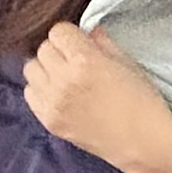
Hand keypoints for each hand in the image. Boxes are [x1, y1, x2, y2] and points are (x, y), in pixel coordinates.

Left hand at [22, 22, 171, 172]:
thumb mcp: (126, 62)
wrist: (142, 142)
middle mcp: (63, 80)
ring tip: (63, 77)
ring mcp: (52, 102)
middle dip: (58, 50)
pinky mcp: (48, 120)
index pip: (58, 32)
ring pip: (31, 70)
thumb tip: (87, 31)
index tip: (79, 43)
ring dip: (45, 68)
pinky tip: (58, 94)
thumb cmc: (141, 100)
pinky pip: (29, 94)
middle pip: (42, 49)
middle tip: (73, 61)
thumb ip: (101, 42)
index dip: (70, 35)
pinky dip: (40, 90)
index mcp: (85, 61)